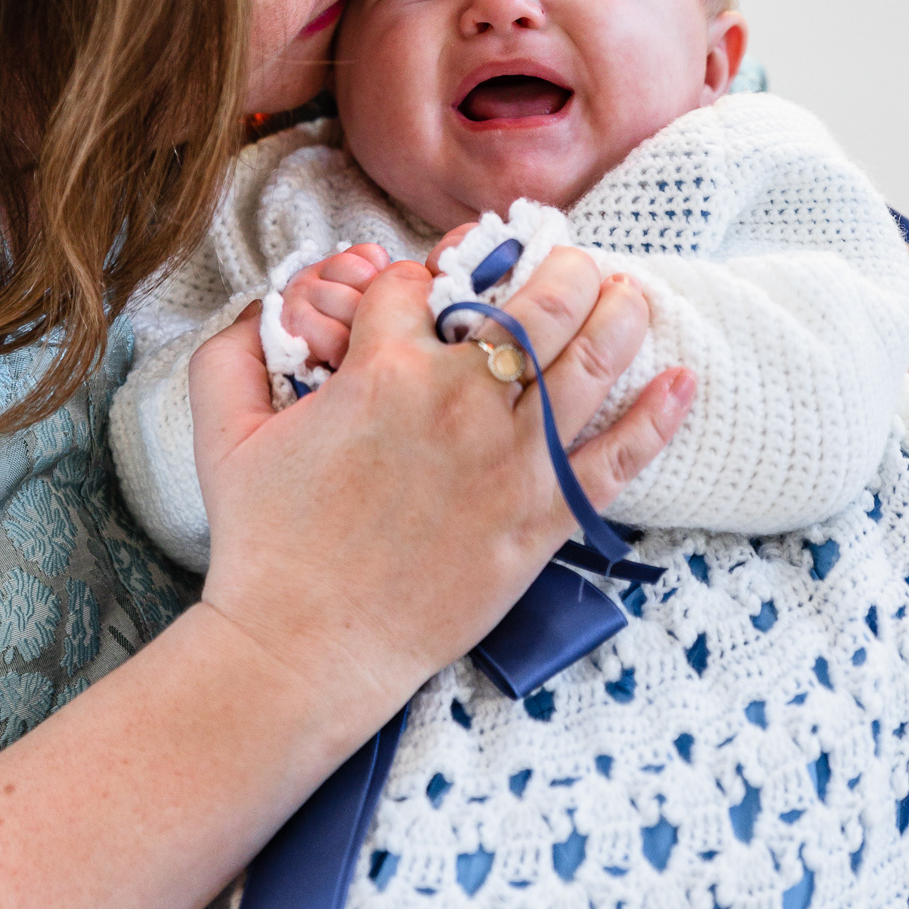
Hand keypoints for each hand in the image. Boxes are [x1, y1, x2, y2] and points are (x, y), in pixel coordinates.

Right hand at [192, 250, 693, 728]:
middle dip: (556, 265)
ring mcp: (509, 461)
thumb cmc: (265, 545)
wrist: (306, 648)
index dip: (423, 276)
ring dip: (617, 312)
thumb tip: (258, 306)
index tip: (431, 289)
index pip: (419, 284)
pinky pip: (617, 458)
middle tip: (565, 260)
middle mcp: (458, 403)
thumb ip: (231, 355)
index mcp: (383, 372)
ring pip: (587, 359)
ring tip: (627, 292)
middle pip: (532, 301)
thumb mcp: (224, 436)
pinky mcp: (541, 519)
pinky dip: (658, 416)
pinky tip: (683, 380)